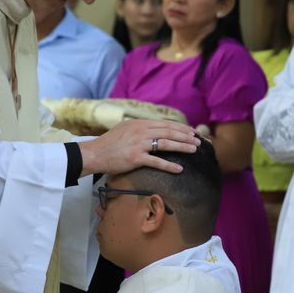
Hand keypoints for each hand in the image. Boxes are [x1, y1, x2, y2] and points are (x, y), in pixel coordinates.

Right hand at [78, 119, 199, 175]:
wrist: (94, 153)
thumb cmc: (109, 143)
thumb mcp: (125, 129)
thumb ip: (140, 128)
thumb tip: (154, 130)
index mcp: (140, 123)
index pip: (165, 124)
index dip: (180, 128)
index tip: (192, 132)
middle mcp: (141, 131)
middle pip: (169, 132)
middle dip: (186, 136)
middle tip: (199, 140)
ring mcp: (139, 144)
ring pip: (166, 144)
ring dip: (182, 146)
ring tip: (194, 150)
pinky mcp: (135, 158)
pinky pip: (156, 161)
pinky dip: (169, 165)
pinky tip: (179, 169)